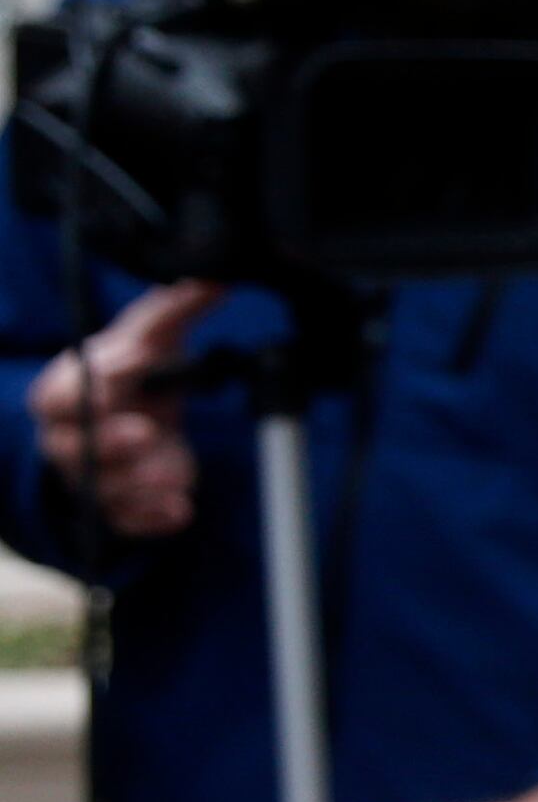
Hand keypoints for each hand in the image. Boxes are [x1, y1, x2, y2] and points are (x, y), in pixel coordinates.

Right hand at [24, 277, 214, 538]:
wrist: (139, 420)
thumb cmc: (135, 376)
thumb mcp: (151, 339)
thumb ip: (174, 310)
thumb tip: (213, 278)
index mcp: (68, 391)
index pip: (60, 391)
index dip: (92, 380)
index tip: (135, 360)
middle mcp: (70, 437)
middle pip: (70, 446)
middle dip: (108, 441)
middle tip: (147, 431)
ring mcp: (92, 476)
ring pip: (100, 488)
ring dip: (139, 483)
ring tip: (176, 474)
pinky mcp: (119, 507)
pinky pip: (126, 522)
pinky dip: (153, 520)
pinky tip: (182, 511)